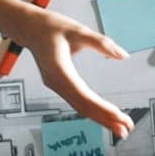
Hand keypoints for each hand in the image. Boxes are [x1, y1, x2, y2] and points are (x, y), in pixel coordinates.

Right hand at [0, 0, 135, 139]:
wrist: (28, 27)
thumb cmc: (50, 27)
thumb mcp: (77, 30)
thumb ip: (101, 43)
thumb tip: (123, 55)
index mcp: (59, 71)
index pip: (84, 95)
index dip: (102, 107)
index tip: (119, 115)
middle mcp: (56, 83)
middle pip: (83, 107)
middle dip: (105, 119)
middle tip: (126, 129)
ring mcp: (56, 86)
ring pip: (80, 107)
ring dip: (100, 118)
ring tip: (120, 128)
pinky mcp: (59, 85)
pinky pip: (77, 102)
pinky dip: (93, 110)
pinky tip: (105, 116)